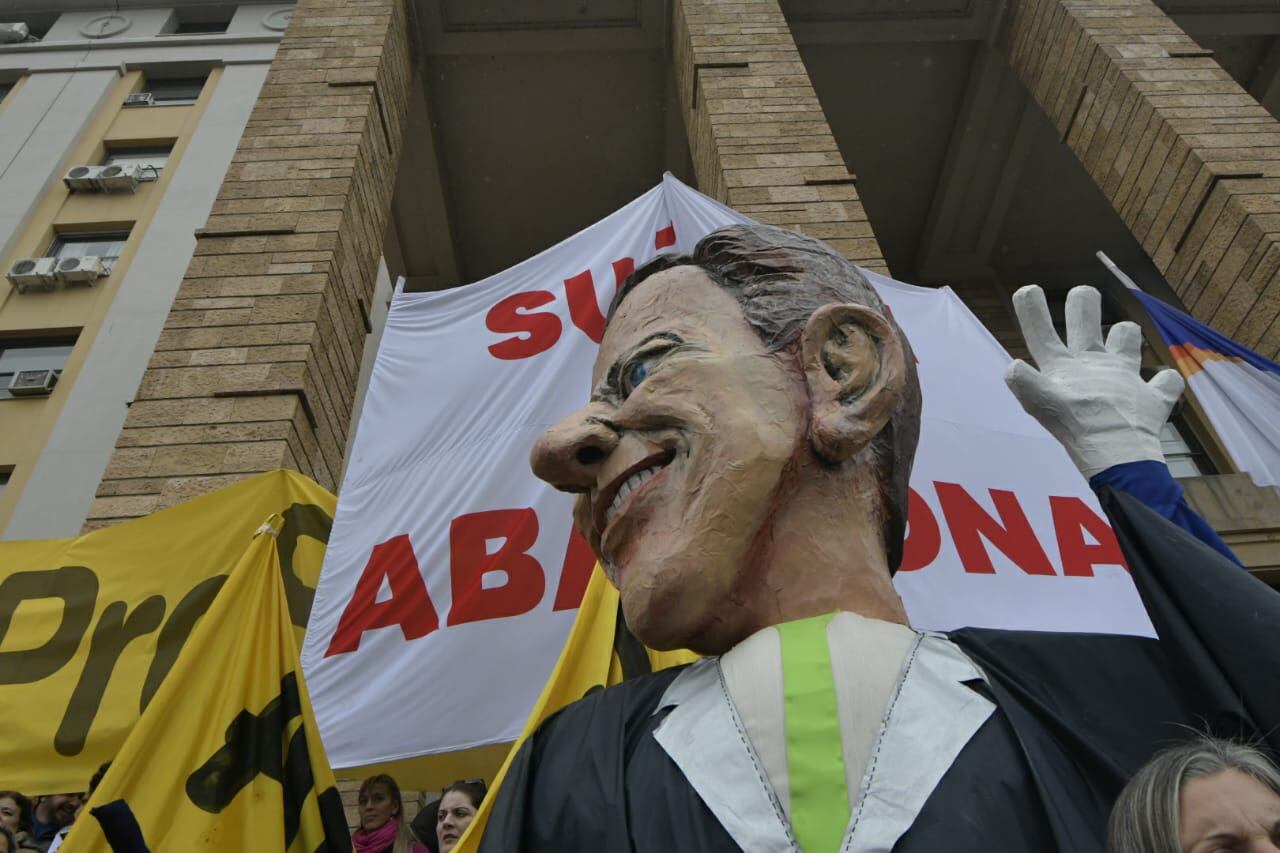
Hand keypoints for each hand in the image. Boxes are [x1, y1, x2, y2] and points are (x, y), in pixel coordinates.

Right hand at [1004, 285, 1184, 477]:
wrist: (1115, 449)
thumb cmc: (1074, 426)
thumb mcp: (1039, 404)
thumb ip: (1024, 382)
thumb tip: (1013, 366)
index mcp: (1065, 365)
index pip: (1041, 331)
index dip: (1032, 308)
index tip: (1028, 290)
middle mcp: (1096, 361)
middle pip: (1086, 317)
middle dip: (1082, 301)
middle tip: (1082, 293)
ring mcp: (1127, 375)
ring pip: (1128, 336)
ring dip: (1124, 336)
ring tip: (1120, 341)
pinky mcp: (1154, 396)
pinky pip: (1166, 382)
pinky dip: (1163, 383)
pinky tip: (1159, 386)